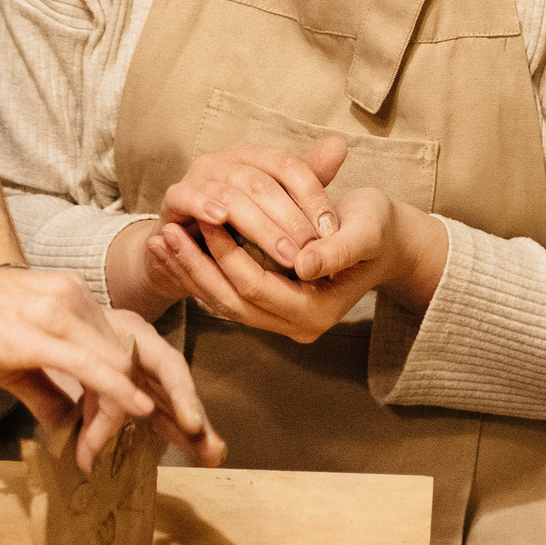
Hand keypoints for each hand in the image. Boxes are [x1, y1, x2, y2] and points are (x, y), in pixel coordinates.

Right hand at [0, 265, 224, 468]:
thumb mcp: (8, 358)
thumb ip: (43, 386)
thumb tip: (64, 421)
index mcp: (69, 297)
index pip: (124, 342)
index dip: (154, 385)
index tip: (179, 424)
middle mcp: (73, 296)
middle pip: (135, 352)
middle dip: (170, 399)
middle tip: (199, 443)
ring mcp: (58, 310)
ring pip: (119, 362)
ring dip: (136, 409)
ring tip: (158, 444)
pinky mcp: (38, 332)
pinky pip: (93, 365)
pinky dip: (122, 391)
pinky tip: (142, 413)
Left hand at [153, 188, 442, 342]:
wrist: (385, 240)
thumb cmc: (377, 229)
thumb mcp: (365, 232)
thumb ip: (336, 251)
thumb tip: (303, 265)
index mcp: (318, 312)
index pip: (258, 287)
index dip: (226, 255)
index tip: (201, 218)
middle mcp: (297, 326)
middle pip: (233, 301)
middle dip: (196, 267)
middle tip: (165, 233)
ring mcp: (281, 321)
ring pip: (224, 302)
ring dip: (191, 272)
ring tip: (160, 240)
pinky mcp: (270, 306)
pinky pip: (227, 295)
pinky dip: (200, 273)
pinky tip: (178, 248)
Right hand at [158, 138, 349, 274]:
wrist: (188, 245)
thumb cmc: (240, 224)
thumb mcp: (278, 204)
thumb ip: (307, 179)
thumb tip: (340, 144)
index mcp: (254, 156)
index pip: (288, 165)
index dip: (312, 195)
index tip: (332, 230)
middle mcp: (225, 160)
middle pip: (262, 182)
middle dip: (290, 219)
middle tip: (311, 250)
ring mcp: (198, 176)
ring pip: (231, 195)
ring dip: (260, 227)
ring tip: (286, 255)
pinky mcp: (173, 197)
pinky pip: (188, 197)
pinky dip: (204, 206)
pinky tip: (222, 221)